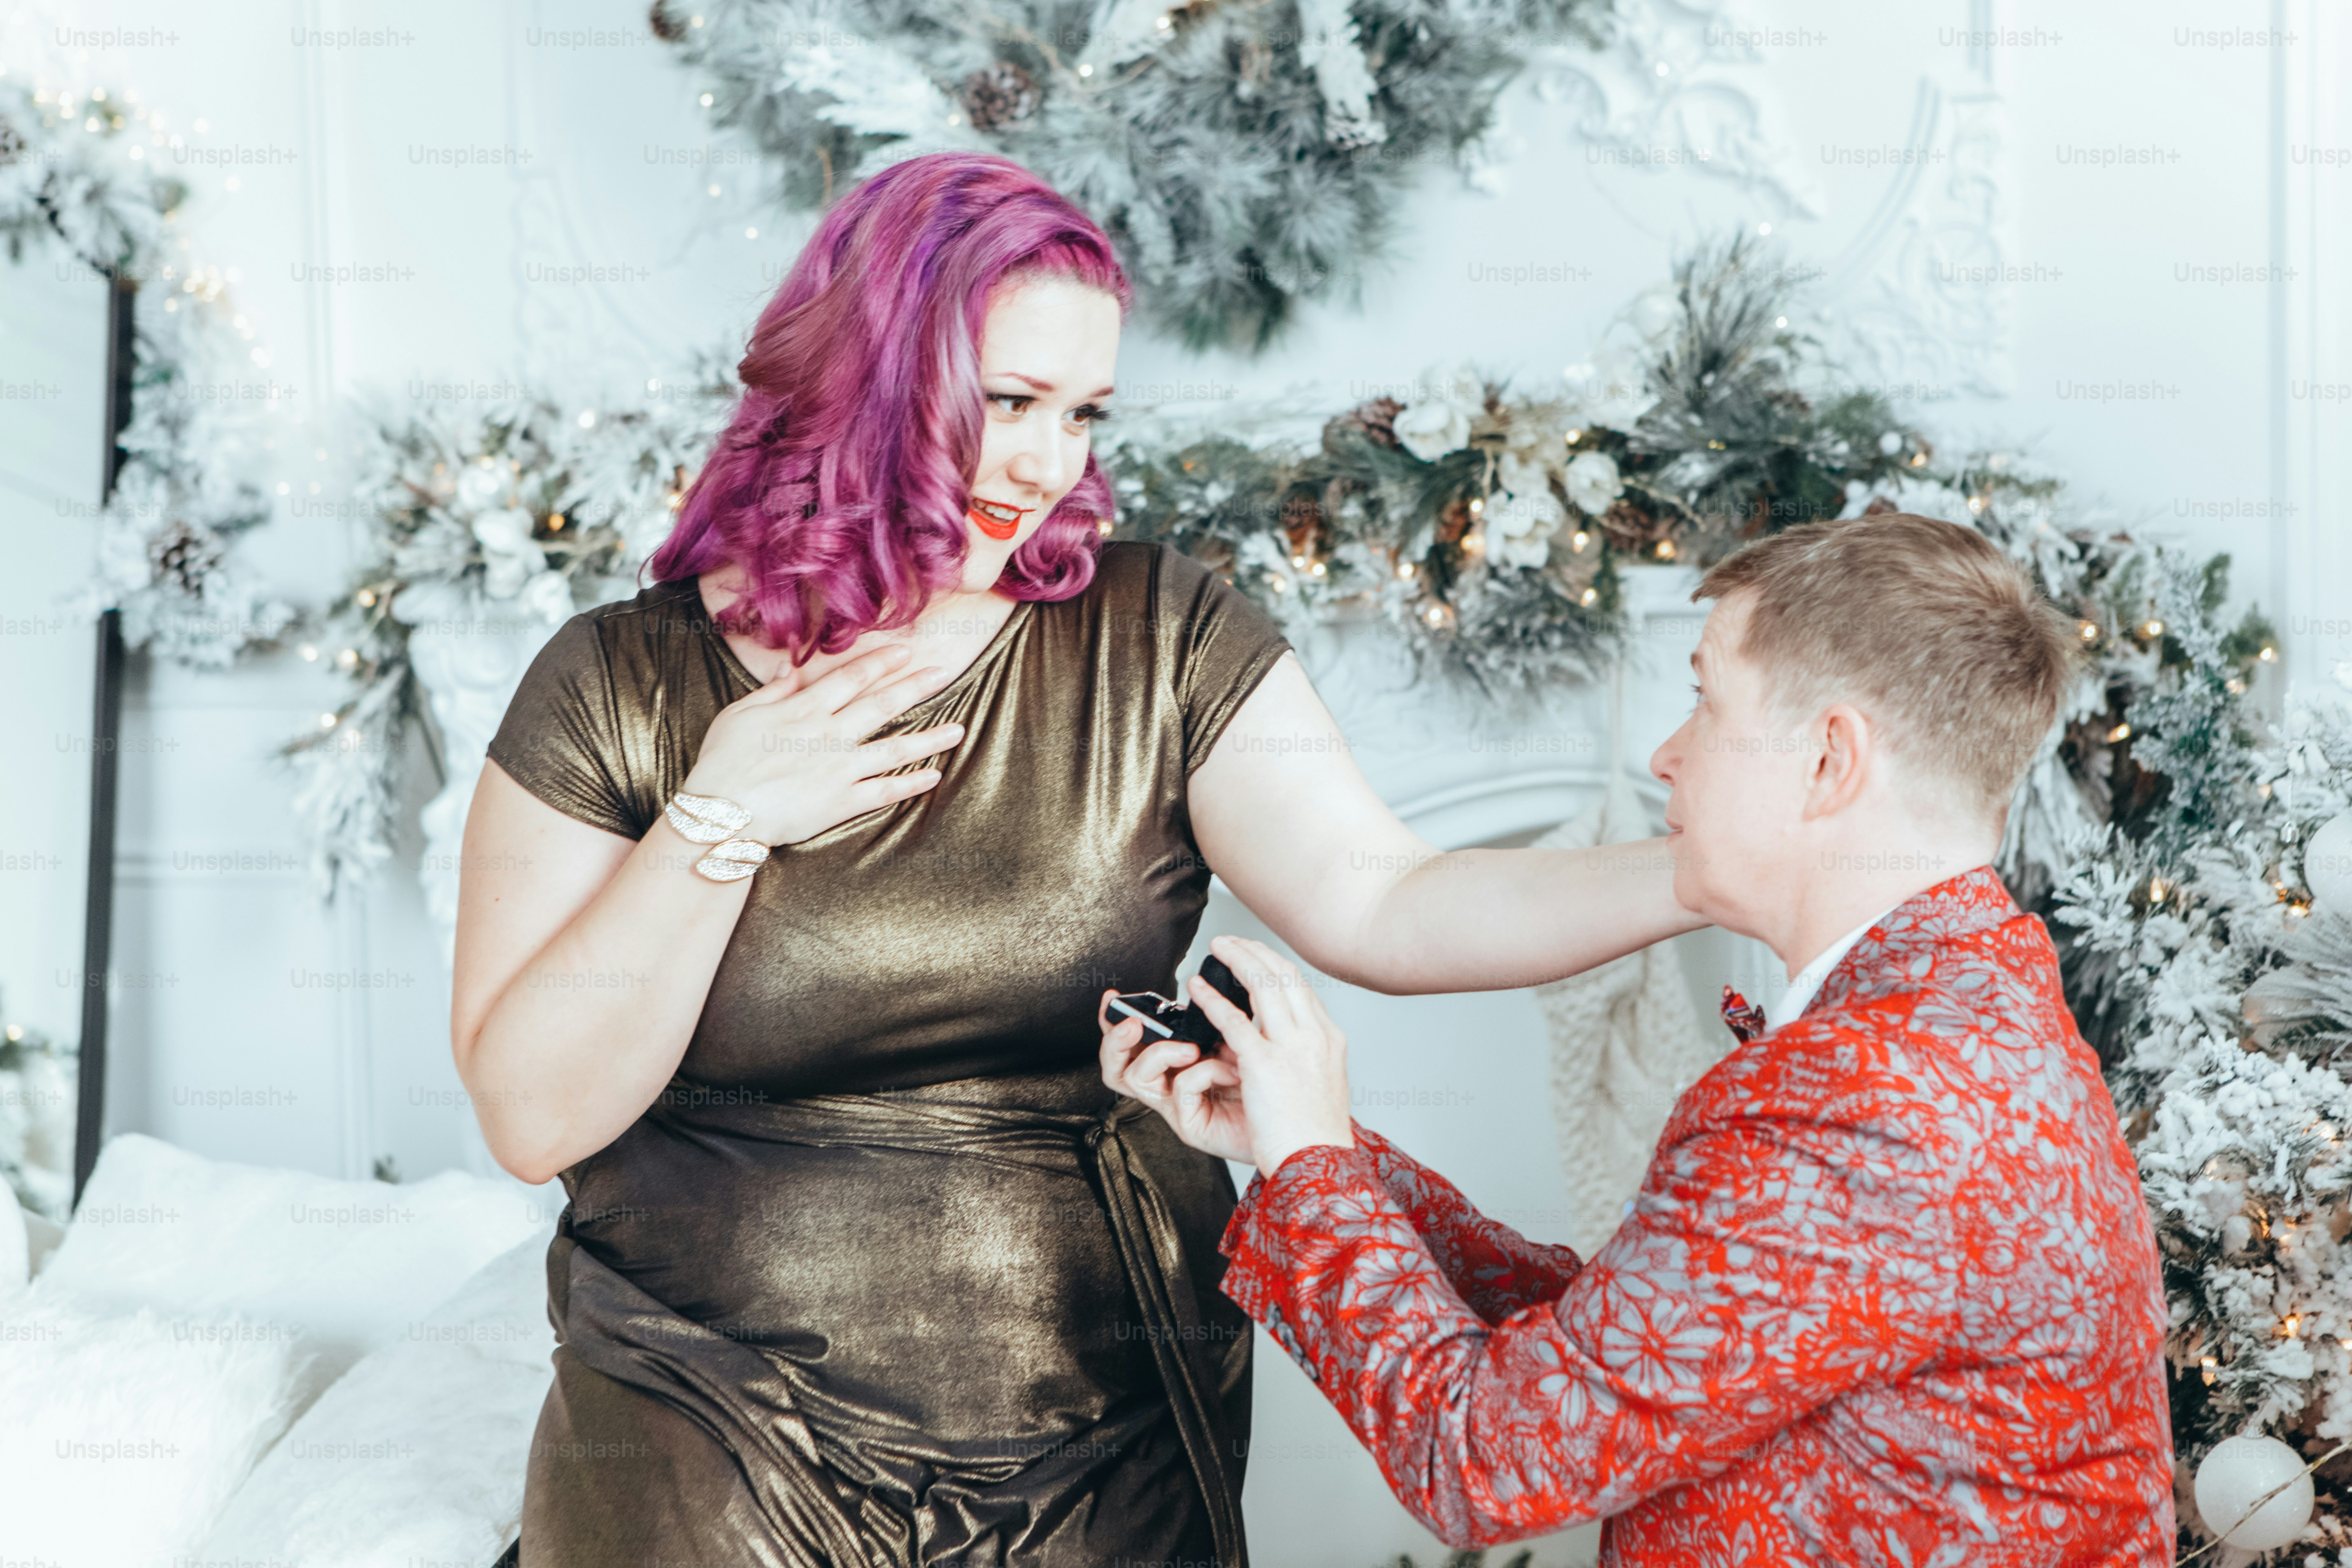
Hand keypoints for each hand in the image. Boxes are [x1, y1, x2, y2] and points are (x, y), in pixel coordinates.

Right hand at [680, 643, 961, 845]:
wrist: (720, 813)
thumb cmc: (722, 762)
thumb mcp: (738, 715)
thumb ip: (772, 691)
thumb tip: (793, 667)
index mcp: (805, 710)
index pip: (851, 679)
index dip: (881, 663)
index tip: (905, 651)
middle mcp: (830, 735)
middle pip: (881, 705)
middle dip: (915, 687)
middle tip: (945, 672)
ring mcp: (839, 769)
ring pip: (893, 748)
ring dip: (928, 738)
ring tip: (958, 730)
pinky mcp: (841, 802)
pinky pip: (883, 790)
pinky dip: (910, 783)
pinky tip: (933, 775)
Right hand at [1098, 991, 1255, 1165]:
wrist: (1293, 1129)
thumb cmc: (1269, 1085)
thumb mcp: (1240, 1039)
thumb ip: (1218, 1018)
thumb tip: (1207, 986)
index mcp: (1178, 1059)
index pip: (1131, 1041)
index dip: (1113, 1021)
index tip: (1112, 997)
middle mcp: (1170, 1082)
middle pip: (1116, 1065)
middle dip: (1114, 1040)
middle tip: (1132, 1024)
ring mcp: (1176, 1103)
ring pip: (1134, 1076)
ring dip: (1160, 1053)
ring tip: (1191, 1050)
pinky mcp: (1189, 1123)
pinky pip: (1180, 1089)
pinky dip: (1206, 1072)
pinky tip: (1232, 1072)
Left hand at [1187, 936, 1354, 1179]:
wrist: (1320, 1165)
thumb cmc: (1316, 1135)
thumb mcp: (1322, 1084)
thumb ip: (1305, 1056)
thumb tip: (1286, 1043)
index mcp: (1329, 1040)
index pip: (1302, 988)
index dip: (1276, 965)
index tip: (1257, 956)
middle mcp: (1315, 1035)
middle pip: (1285, 975)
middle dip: (1257, 952)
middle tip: (1233, 942)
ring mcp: (1292, 1047)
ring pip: (1264, 985)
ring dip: (1237, 960)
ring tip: (1217, 948)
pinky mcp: (1264, 1064)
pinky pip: (1234, 1020)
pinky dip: (1213, 999)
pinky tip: (1197, 989)